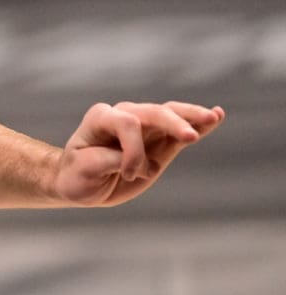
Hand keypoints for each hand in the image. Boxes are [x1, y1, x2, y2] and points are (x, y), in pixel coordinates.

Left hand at [52, 100, 224, 205]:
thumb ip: (108, 161)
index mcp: (100, 118)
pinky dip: (198, 124)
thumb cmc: (78, 175)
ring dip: (192, 117)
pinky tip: (216, 116)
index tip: (125, 174)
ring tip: (213, 117)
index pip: (126, 123)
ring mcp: (144, 125)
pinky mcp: (160, 140)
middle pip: (153, 112)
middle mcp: (124, 115)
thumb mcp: (84, 171)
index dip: (131, 150)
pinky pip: (181, 129)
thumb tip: (139, 163)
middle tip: (190, 137)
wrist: (80, 182)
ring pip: (171, 114)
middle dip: (172, 123)